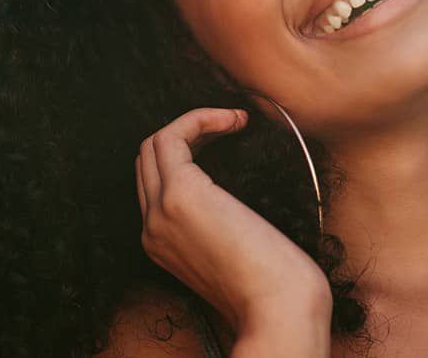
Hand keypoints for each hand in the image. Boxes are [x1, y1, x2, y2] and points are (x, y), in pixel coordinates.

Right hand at [135, 107, 331, 335]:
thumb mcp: (235, 251)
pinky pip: (173, 135)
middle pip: (148, 159)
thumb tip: (233, 195)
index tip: (228, 142)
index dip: (188, 153)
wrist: (278, 309)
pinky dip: (200, 118)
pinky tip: (234, 121)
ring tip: (235, 120)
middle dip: (188, 133)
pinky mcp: (180, 194)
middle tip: (232, 126)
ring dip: (195, 121)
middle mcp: (150, 228)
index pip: (155, 182)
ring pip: (155, 143)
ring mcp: (160, 211)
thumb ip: (219, 224)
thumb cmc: (273, 284)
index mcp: (161, 243)